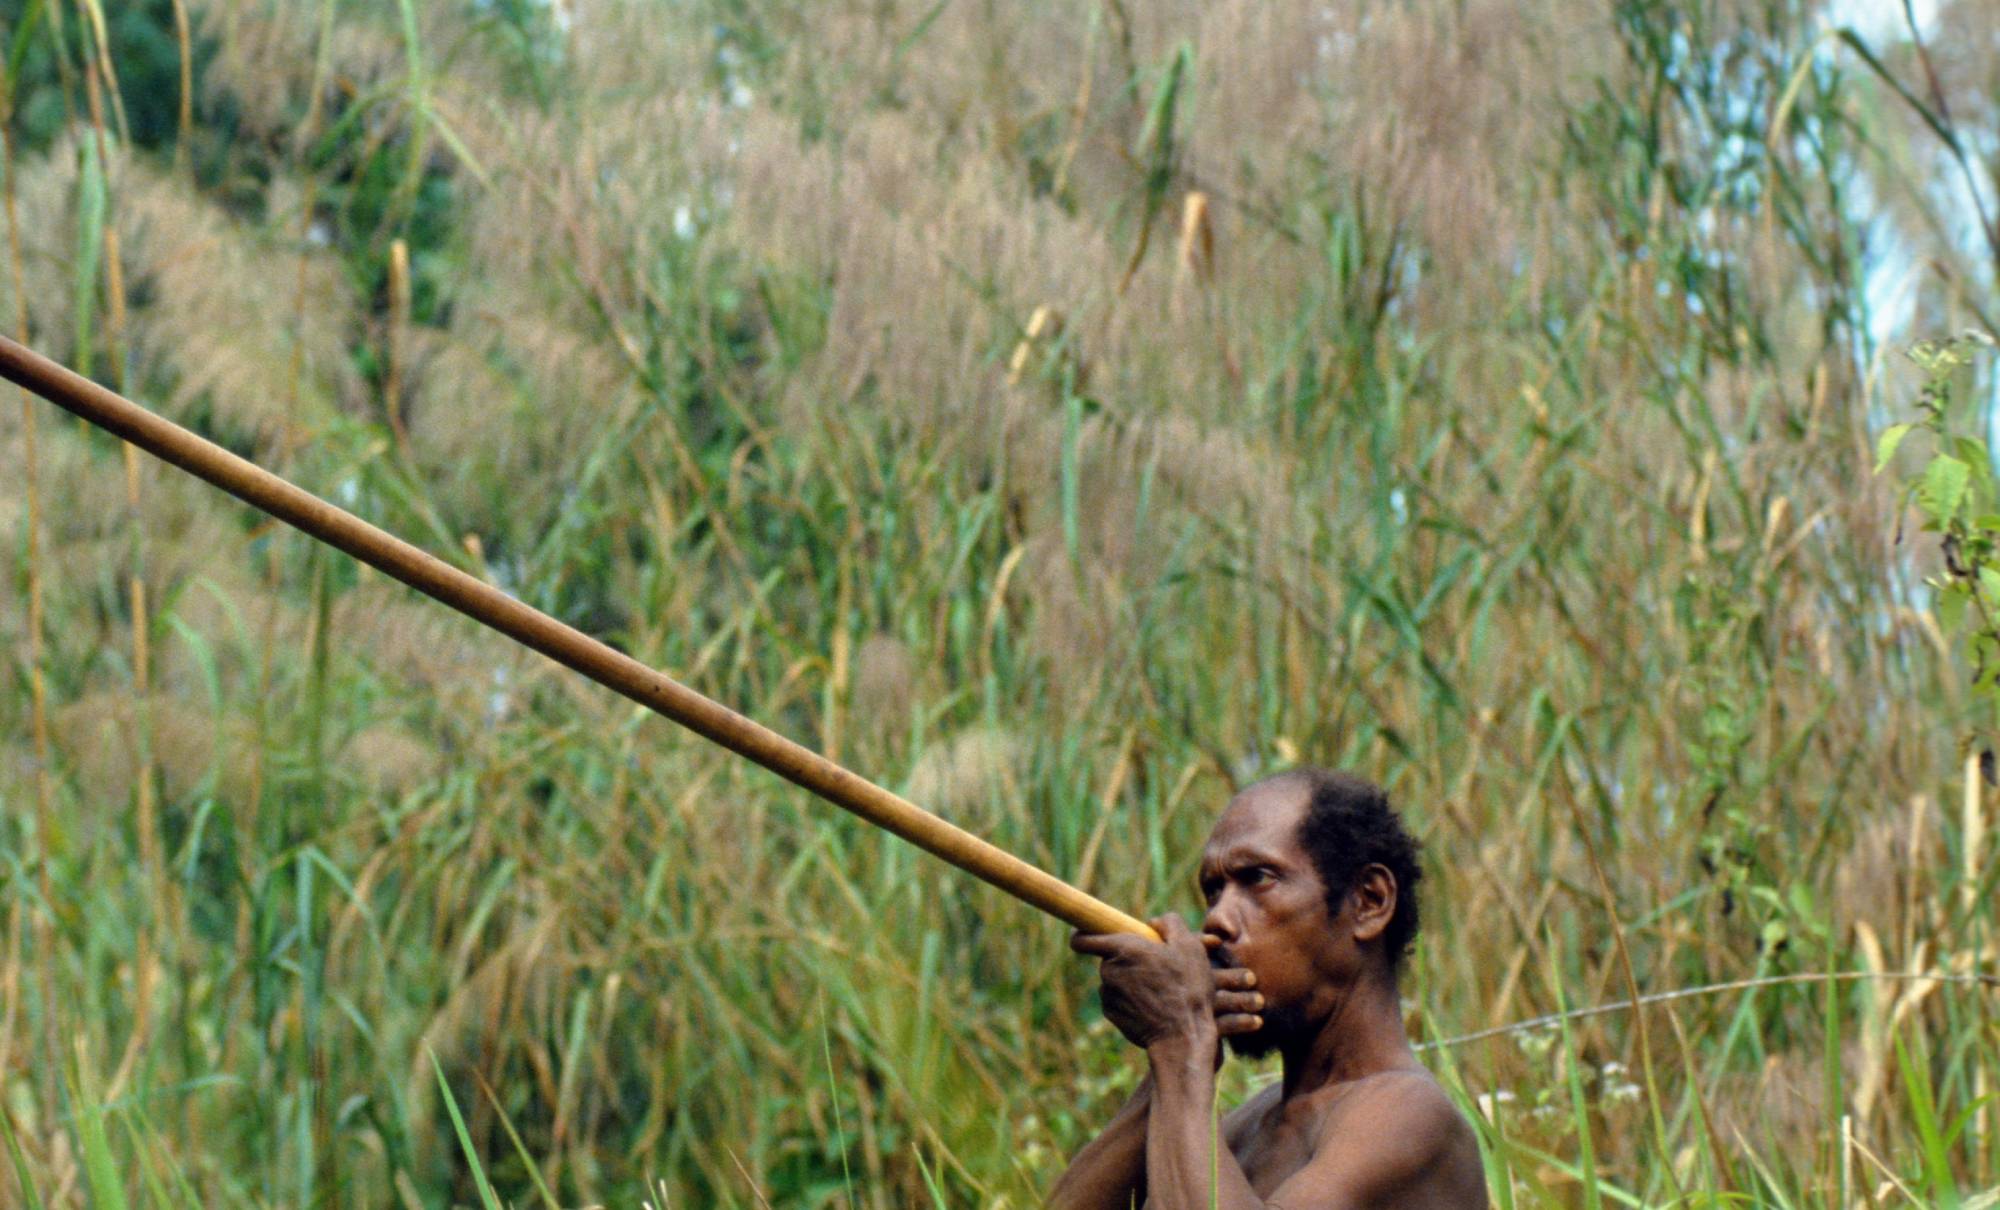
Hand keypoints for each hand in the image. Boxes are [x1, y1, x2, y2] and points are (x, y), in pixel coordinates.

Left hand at [1071, 916, 1262, 1054]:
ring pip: (1115, 979)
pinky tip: (1153, 1007)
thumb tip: (1154, 922)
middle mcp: (1108, 970)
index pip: (1083, 938)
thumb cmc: (1188, 988)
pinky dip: (1131, 1000)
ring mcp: (1108, 994)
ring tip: (1160, 991)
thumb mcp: (1190, 946)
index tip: (1085, 935)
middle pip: (1108, 958)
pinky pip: (1118, 1000)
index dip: (1082, 935)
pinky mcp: (1112, 1015)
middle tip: (1156, 968)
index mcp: (1123, 948)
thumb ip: (1170, 924)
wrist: (1183, 1036)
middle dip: (1127, 960)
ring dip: (1131, 981)